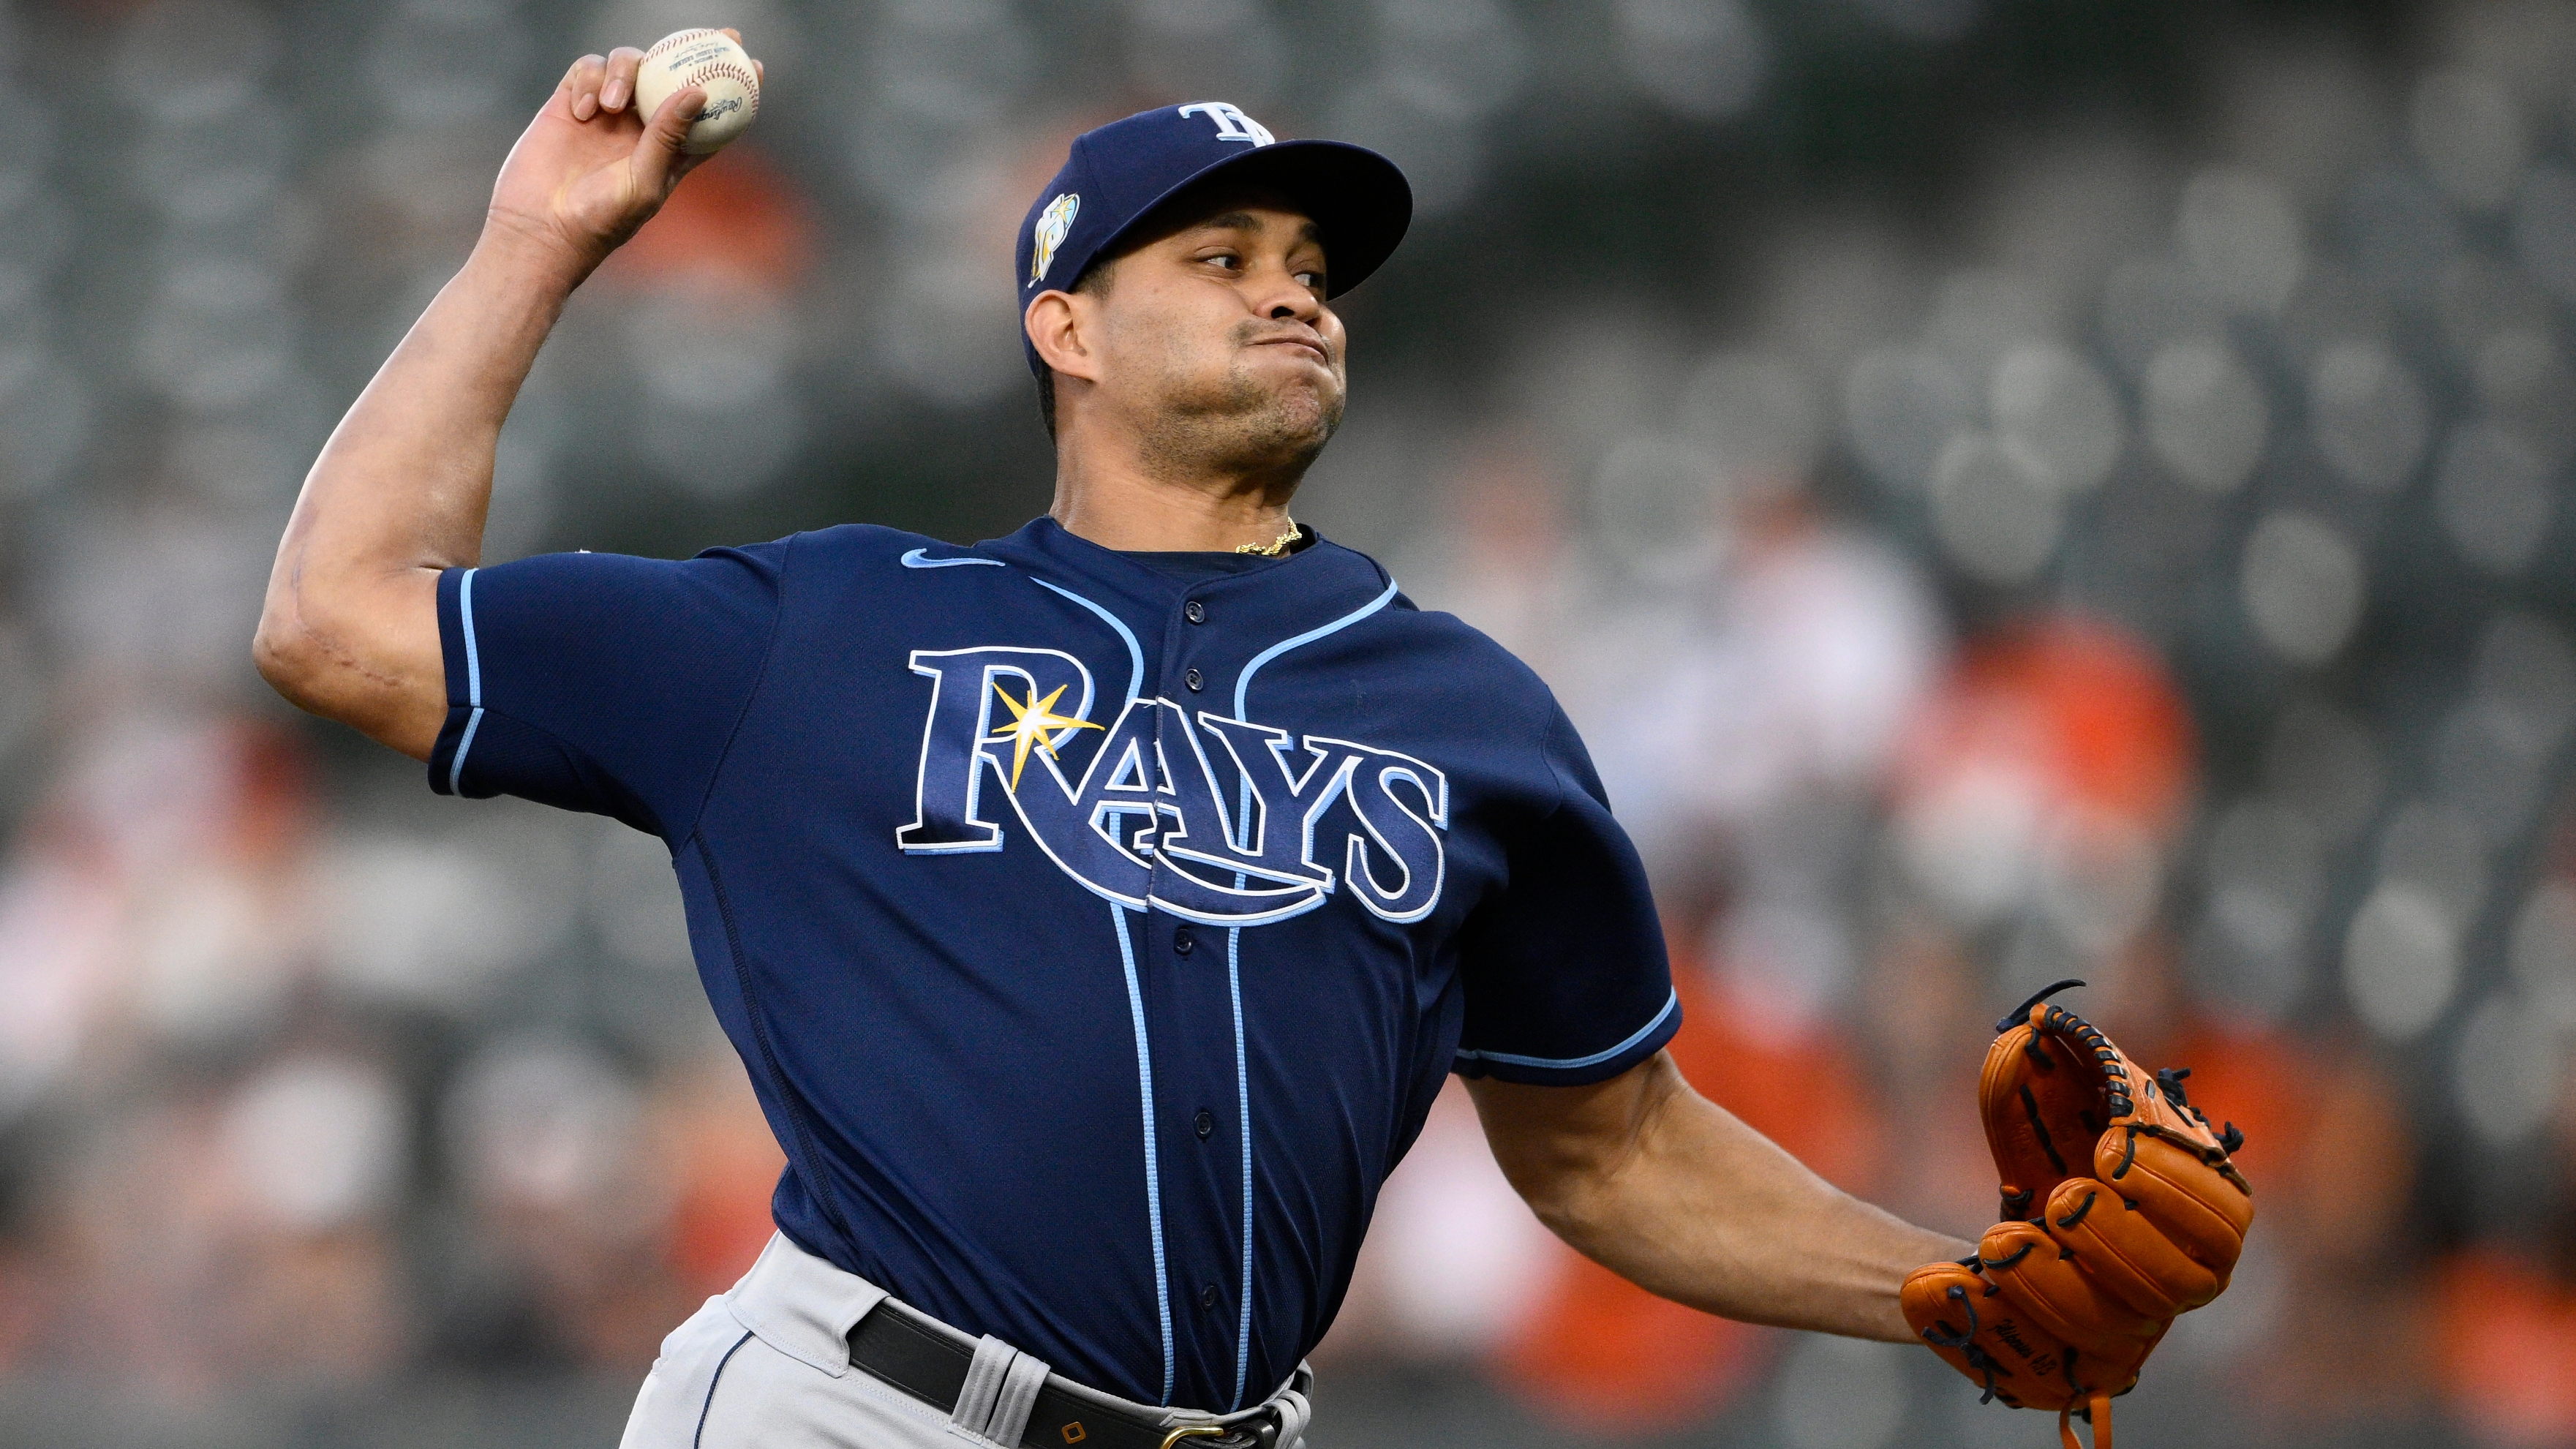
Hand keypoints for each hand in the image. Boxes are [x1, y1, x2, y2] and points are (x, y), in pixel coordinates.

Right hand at [481, 31, 765, 280]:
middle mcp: (640, 127)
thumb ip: (668, 135)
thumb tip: (698, 91)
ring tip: (612, 105)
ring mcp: (606, 113)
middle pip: (671, 76)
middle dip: (693, 52)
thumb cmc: (601, 219)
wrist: (541, 227)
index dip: (731, 88)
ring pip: (628, 64)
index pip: (707, 113)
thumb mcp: (644, 180)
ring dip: (623, 72)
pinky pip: (587, 70)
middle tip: (718, 34)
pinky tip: (583, 112)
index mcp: (669, 150)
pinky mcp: (571, 104)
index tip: (754, 65)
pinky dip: (589, 81)